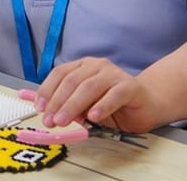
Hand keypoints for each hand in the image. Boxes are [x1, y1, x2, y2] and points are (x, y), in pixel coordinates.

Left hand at [34, 57, 159, 133]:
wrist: (147, 103)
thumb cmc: (114, 104)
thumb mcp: (87, 106)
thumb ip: (72, 107)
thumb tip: (52, 114)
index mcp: (83, 66)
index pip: (60, 74)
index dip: (47, 90)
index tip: (39, 108)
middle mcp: (97, 66)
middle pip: (72, 81)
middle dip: (58, 102)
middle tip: (51, 120)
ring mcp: (114, 74)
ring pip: (89, 87)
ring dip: (74, 105)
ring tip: (64, 121)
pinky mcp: (130, 86)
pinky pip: (114, 94)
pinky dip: (102, 106)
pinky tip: (93, 117)